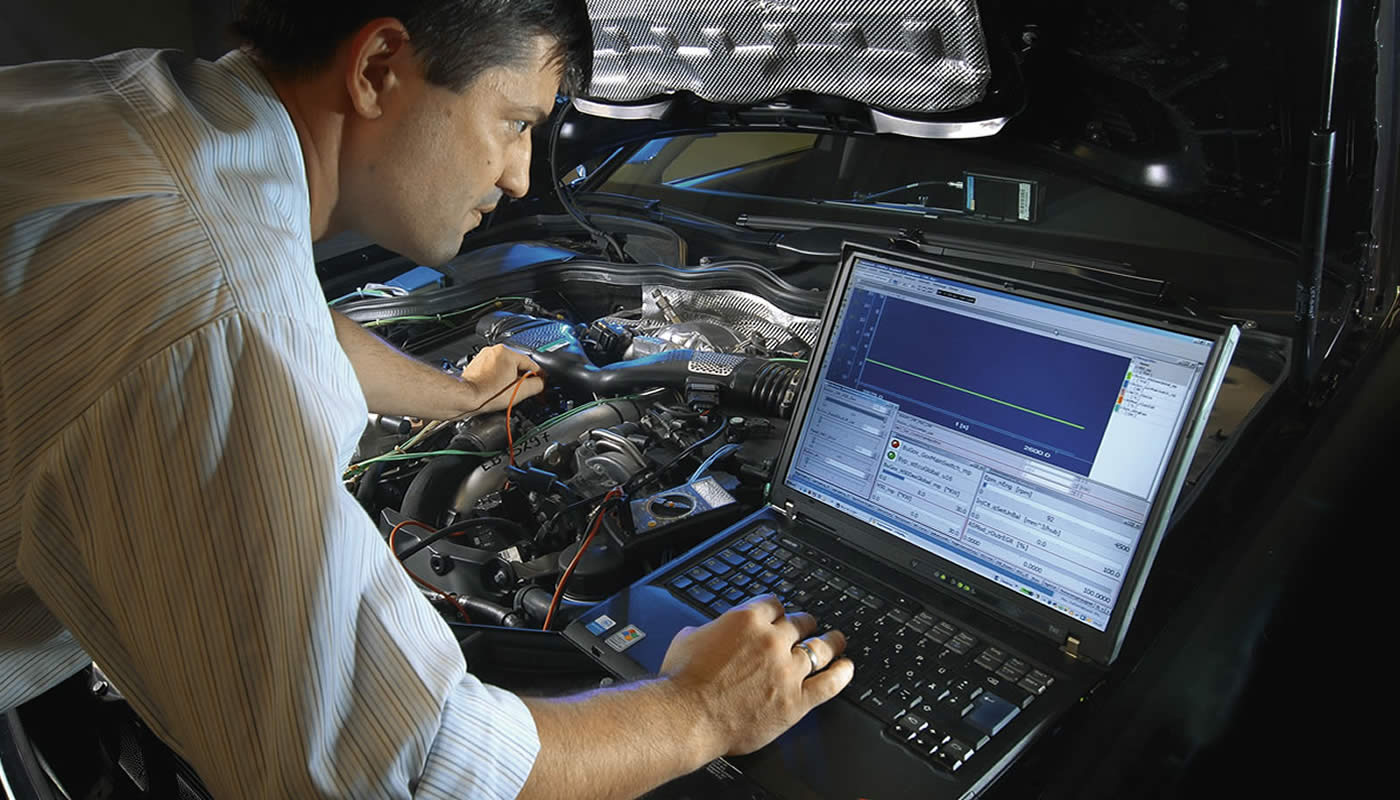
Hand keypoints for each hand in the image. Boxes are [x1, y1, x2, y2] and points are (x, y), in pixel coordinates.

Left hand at [458, 344, 544, 413]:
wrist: (465, 398)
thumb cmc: (487, 394)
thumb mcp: (520, 392)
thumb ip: (537, 385)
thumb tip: (541, 383)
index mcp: (507, 352)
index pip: (531, 363)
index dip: (538, 375)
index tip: (540, 383)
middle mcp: (494, 351)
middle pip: (517, 364)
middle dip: (522, 378)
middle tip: (523, 390)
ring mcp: (484, 357)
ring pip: (505, 367)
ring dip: (509, 378)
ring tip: (507, 391)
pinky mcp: (477, 364)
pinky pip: (494, 370)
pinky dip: (498, 379)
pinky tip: (496, 389)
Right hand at [658, 594, 853, 755]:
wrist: (687, 717)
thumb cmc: (682, 682)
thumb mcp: (690, 638)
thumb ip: (712, 629)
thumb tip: (715, 631)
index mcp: (747, 620)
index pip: (774, 603)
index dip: (778, 610)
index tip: (781, 614)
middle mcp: (772, 641)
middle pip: (799, 623)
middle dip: (803, 624)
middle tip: (807, 627)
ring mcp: (787, 670)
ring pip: (819, 649)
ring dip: (830, 643)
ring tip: (837, 641)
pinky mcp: (796, 700)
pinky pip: (829, 684)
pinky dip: (842, 674)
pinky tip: (847, 669)